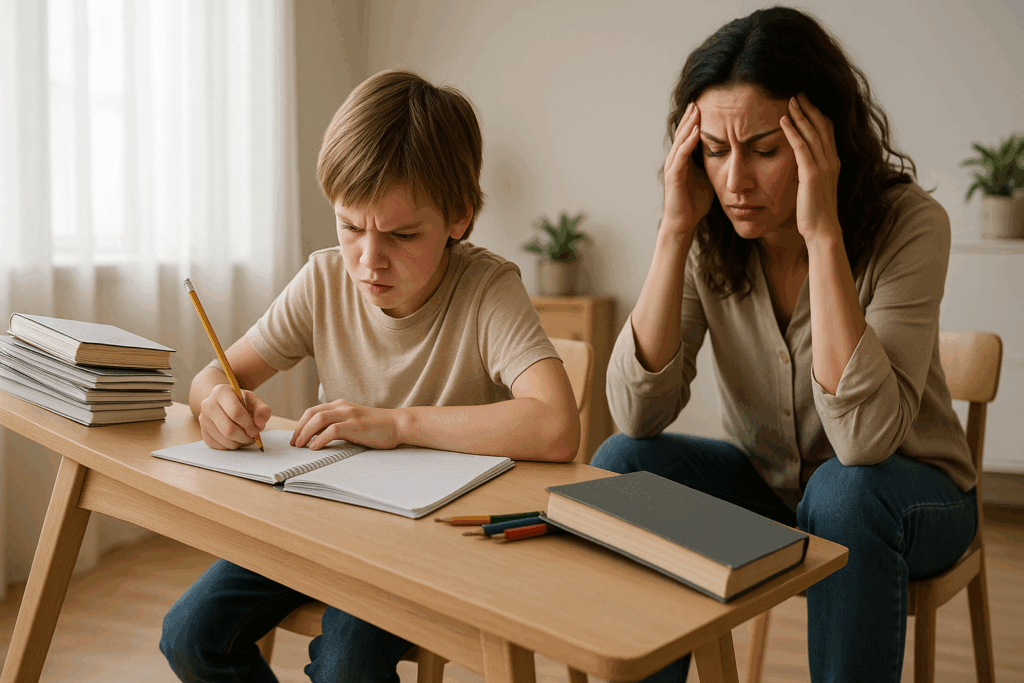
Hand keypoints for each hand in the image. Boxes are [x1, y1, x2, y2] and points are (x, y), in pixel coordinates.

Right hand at [198, 384, 270, 449]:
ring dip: (240, 442)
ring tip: (246, 437)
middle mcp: (208, 405)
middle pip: (229, 429)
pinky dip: (232, 446)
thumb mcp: (254, 400)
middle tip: (253, 436)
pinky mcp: (203, 433)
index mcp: (221, 392)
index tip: (256, 429)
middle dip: (245, 436)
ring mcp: (203, 420)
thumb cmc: (242, 402)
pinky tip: (236, 439)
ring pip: (225, 440)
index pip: (235, 412)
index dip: (249, 424)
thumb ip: (262, 410)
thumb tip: (259, 424)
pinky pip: (220, 446)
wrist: (224, 404)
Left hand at [291, 399, 400, 450]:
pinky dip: (319, 439)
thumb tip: (321, 438)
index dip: (301, 424)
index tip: (296, 437)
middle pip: (312, 413)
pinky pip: (331, 430)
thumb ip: (340, 425)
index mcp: (341, 405)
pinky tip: (314, 448)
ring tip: (300, 445)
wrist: (399, 425)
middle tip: (294, 443)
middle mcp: (342, 407)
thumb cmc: (379, 427)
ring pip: (318, 419)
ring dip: (305, 433)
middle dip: (299, 428)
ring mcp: (349, 415)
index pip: (314, 411)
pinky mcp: (354, 425)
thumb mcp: (355, 422)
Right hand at [662, 102, 714, 239]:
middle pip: (683, 133)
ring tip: (697, 110)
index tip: (706, 105)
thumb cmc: (695, 203)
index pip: (689, 135)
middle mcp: (675, 160)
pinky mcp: (673, 176)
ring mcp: (673, 167)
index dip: (695, 121)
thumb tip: (730, 156)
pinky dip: (689, 142)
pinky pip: (681, 155)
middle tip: (699, 99)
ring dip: (689, 124)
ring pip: (680, 141)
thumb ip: (713, 165)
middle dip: (690, 117)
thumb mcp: (708, 178)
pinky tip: (697, 132)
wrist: (683, 223)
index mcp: (684, 160)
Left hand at [780, 93, 841, 241]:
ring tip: (790, 99)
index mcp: (833, 163)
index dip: (817, 114)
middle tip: (798, 92)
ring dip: (801, 114)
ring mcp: (823, 167)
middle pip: (822, 126)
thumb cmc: (814, 213)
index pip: (827, 131)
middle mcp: (831, 161)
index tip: (806, 101)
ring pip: (812, 133)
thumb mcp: (813, 187)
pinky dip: (793, 131)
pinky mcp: (812, 174)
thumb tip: (799, 164)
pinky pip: (801, 147)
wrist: (822, 231)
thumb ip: (809, 172)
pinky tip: (783, 120)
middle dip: (810, 108)